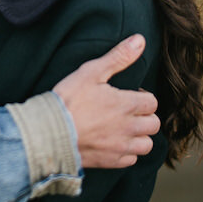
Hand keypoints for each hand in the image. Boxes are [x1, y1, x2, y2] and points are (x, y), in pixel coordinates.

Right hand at [53, 34, 159, 168]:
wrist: (49, 132)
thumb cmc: (69, 100)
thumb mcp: (90, 72)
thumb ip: (118, 57)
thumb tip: (140, 40)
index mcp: (128, 105)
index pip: (152, 102)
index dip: (141, 97)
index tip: (127, 95)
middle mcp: (130, 127)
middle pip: (153, 124)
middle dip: (144, 117)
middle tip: (126, 112)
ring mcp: (121, 146)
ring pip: (146, 144)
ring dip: (139, 137)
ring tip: (124, 129)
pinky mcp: (111, 161)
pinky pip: (131, 159)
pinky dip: (126, 152)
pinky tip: (113, 144)